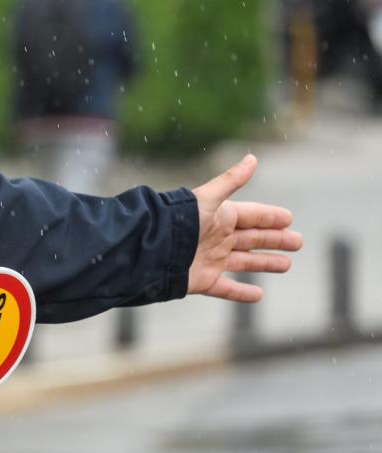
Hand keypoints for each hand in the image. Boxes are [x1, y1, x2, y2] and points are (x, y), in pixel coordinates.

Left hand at [187, 153, 301, 302]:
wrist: (154, 249)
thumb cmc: (180, 220)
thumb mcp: (209, 199)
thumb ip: (230, 181)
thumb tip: (253, 158)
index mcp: (220, 218)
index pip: (252, 216)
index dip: (270, 217)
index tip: (289, 219)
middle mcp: (217, 238)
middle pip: (253, 239)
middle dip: (275, 240)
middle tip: (298, 242)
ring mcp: (211, 260)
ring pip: (245, 262)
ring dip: (265, 263)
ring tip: (286, 264)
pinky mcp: (203, 281)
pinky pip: (226, 288)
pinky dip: (242, 293)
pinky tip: (258, 295)